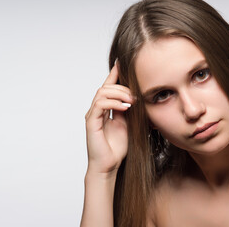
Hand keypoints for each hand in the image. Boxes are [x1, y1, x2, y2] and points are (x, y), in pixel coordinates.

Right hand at [85, 61, 133, 175]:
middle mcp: (96, 109)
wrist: (109, 166)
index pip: (109, 87)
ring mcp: (93, 115)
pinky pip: (100, 105)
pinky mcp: (91, 122)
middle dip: (122, 87)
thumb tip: (138, 97)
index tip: (122, 61)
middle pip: (106, 87)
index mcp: (105, 109)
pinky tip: (125, 107)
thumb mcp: (129, 124)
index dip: (115, 73)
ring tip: (132, 101)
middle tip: (136, 95)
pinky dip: (113, 103)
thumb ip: (129, 110)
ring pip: (102, 93)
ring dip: (119, 94)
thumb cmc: (117, 148)